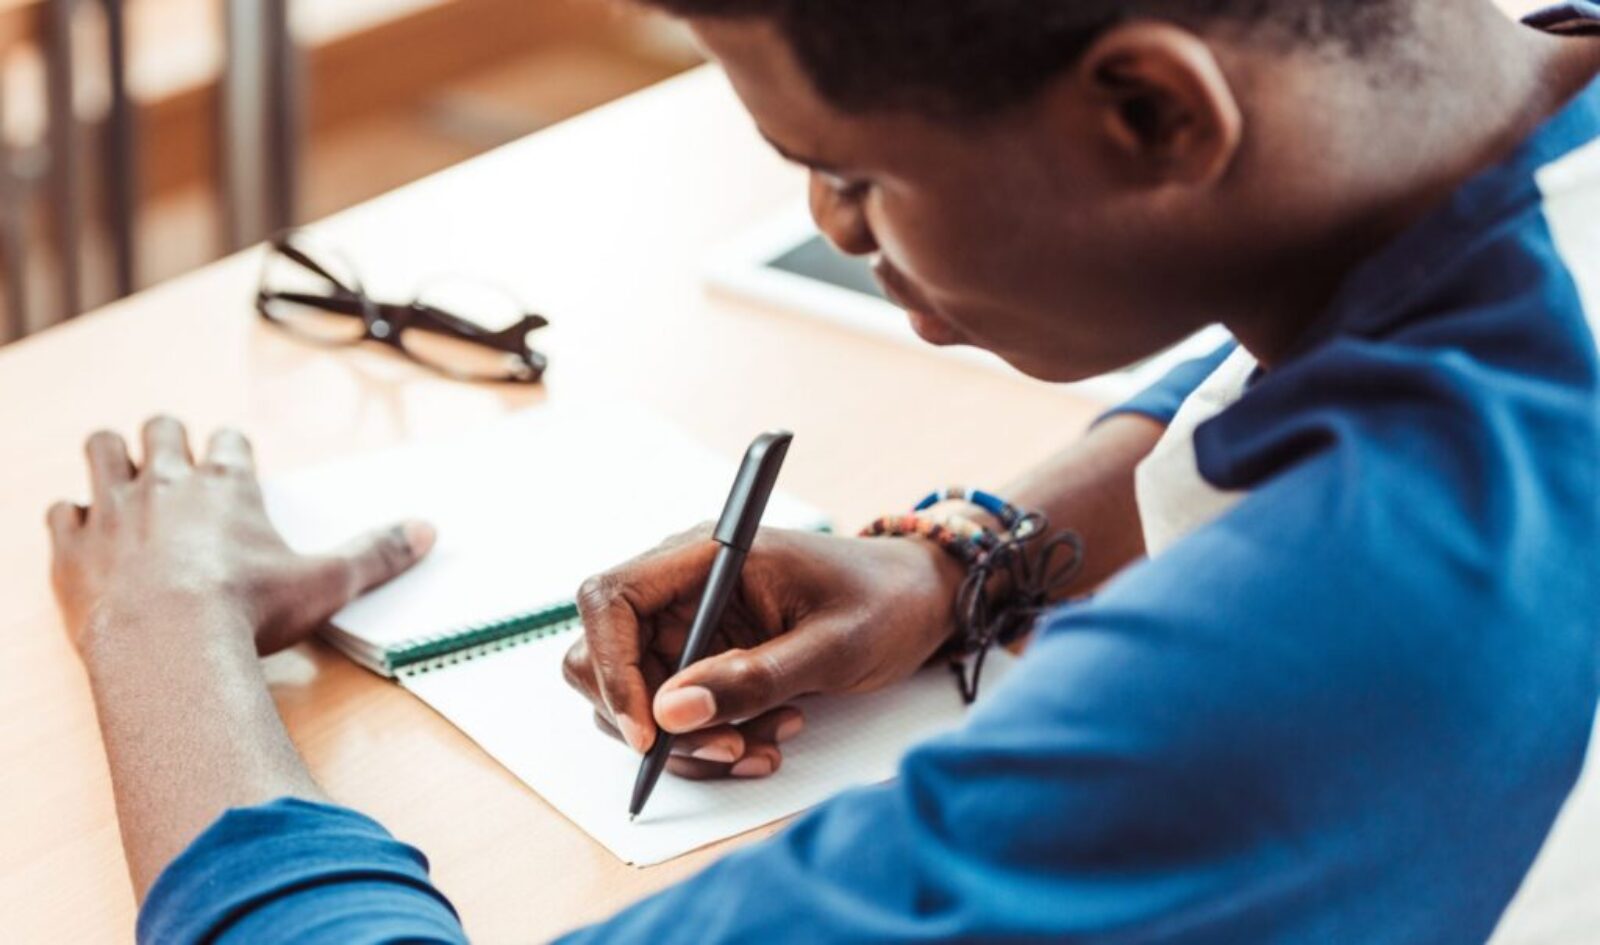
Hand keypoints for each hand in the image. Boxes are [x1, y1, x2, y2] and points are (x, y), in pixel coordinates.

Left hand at [47, 416, 434, 656]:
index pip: (229, 442)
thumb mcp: (326, 583)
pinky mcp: (73, 546)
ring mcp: (113, 510)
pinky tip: (85, 536)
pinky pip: (60, 512)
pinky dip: (71, 520)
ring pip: (101, 450)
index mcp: (227, 485)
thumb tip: (428, 530)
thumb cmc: (248, 611)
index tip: (234, 466)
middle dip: (167, 439)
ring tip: (123, 478)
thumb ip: (376, 554)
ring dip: (111, 457)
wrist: (166, 644)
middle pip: (160, 429)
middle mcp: (167, 483)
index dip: (232, 451)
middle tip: (175, 465)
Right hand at [564, 526, 966, 779]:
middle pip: (609, 660)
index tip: (648, 731)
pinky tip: (772, 737)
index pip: (610, 598)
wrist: (920, 601)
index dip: (610, 666)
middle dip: (656, 721)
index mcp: (706, 556)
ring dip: (694, 740)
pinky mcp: (707, 663)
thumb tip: (670, 712)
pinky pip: (680, 717)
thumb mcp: (832, 646)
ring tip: (770, 741)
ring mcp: (691, 628)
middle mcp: (684, 589)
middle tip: (727, 748)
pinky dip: (714, 742)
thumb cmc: (885, 601)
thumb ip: (753, 678)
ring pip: (644, 701)